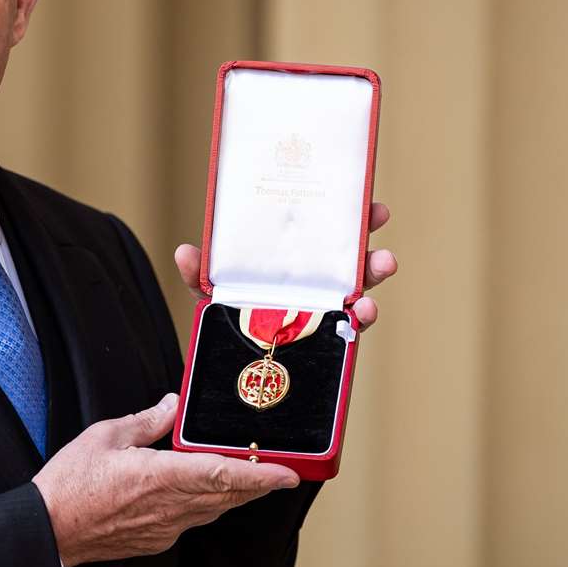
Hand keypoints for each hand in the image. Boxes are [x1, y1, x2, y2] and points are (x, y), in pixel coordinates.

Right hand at [32, 393, 300, 566]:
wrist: (48, 531)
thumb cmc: (69, 486)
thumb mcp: (105, 437)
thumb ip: (145, 421)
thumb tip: (171, 404)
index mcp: (160, 477)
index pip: (223, 475)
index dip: (260, 474)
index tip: (287, 473)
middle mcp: (170, 507)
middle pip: (228, 496)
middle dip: (258, 484)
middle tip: (281, 471)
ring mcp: (165, 528)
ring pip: (213, 511)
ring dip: (235, 496)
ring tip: (252, 480)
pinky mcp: (155, 541)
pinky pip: (192, 521)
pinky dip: (206, 507)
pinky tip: (203, 495)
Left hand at [173, 201, 397, 329]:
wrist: (229, 361)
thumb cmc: (229, 312)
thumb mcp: (212, 288)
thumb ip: (198, 272)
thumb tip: (184, 253)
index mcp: (298, 262)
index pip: (330, 235)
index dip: (354, 219)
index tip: (372, 205)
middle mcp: (318, 284)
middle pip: (353, 261)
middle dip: (371, 246)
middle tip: (380, 227)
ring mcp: (326, 313)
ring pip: (360, 292)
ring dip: (374, 277)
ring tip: (383, 265)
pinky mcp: (327, 340)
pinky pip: (349, 330)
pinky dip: (359, 320)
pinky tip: (361, 313)